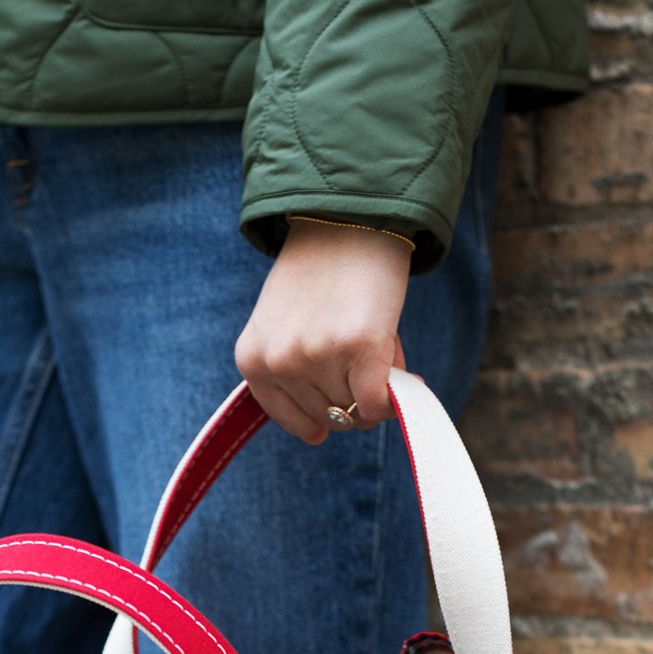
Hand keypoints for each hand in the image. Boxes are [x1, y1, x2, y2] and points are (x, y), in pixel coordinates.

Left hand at [235, 220, 411, 443]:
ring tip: (375, 342)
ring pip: (356, 411)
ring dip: (376, 387)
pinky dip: (394, 397)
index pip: (295, 419)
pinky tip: (399, 368)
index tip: (344, 390)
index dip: (326, 412)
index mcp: (253, 359)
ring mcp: (317, 356)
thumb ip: (295, 377)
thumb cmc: (321, 274)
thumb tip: (321, 434)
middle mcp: (279, 361)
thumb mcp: (284, 326)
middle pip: (330, 416)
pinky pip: (379, 404)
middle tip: (361, 350)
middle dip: (352, 392)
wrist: (347, 219)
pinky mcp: (358, 348)